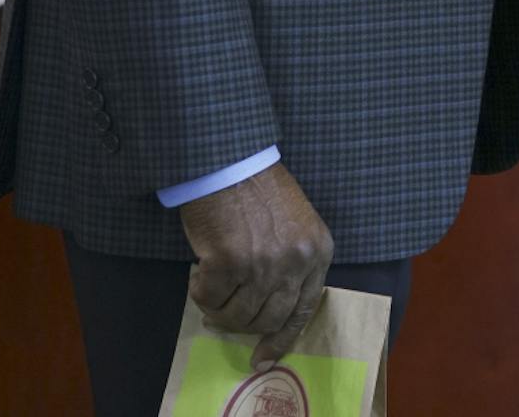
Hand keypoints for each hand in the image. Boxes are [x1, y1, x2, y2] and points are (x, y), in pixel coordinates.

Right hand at [178, 162, 333, 370]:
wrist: (231, 161)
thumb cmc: (259, 190)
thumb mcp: (295, 224)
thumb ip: (291, 264)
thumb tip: (267, 313)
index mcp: (319, 251)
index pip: (304, 310)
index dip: (282, 339)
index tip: (263, 358)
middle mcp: (296, 261)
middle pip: (268, 319)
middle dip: (241, 324)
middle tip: (220, 313)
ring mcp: (264, 264)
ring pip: (237, 316)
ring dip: (217, 308)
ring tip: (210, 285)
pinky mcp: (229, 263)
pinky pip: (209, 298)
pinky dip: (199, 292)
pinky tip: (199, 270)